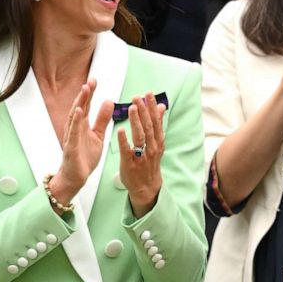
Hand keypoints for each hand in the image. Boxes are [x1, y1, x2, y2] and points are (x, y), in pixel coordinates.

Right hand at [50, 79, 113, 206]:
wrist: (76, 177)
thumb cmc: (85, 156)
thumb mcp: (98, 135)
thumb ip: (102, 120)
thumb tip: (109, 102)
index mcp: (82, 125)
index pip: (86, 105)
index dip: (90, 93)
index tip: (94, 80)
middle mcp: (75, 128)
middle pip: (80, 107)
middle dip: (85, 94)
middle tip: (91, 80)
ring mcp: (72, 136)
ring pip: (75, 116)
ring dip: (80, 102)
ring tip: (85, 90)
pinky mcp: (71, 146)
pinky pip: (73, 132)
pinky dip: (75, 121)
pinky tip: (78, 111)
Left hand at [118, 92, 164, 217]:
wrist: (146, 187)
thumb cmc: (149, 162)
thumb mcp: (157, 143)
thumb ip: (157, 124)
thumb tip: (161, 106)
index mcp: (157, 141)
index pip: (156, 121)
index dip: (152, 107)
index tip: (148, 94)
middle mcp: (151, 148)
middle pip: (148, 127)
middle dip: (143, 111)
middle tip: (137, 97)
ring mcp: (141, 156)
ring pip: (140, 137)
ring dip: (136, 122)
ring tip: (132, 108)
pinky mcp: (130, 164)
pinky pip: (127, 151)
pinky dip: (124, 140)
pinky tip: (120, 130)